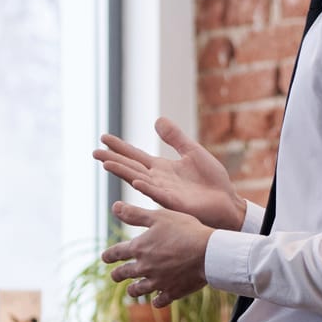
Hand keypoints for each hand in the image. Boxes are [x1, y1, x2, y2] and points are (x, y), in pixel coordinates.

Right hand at [94, 118, 247, 231]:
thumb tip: (157, 119)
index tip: (103, 138)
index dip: (120, 147)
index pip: (135, 155)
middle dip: (112, 159)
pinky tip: (137, 181)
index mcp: (161, 168)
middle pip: (131, 167)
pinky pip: (159, 194)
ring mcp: (164, 192)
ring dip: (123, 173)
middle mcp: (157, 180)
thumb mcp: (192, 151)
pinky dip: (148, 188)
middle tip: (94, 152)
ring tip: (107, 164)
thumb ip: (175, 138)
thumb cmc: (211, 181)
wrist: (227, 202)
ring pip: (139, 180)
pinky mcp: (176, 202)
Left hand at [102, 202, 214, 307]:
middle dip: (117, 275)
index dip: (109, 255)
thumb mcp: (159, 217)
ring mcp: (157, 282)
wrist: (209, 253)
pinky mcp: (172, 292)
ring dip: (133, 290)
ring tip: (132, 290)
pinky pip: (159, 301)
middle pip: (123, 274)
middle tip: (115, 276)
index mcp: (138, 248)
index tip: (105, 258)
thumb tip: (114, 206)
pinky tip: (156, 299)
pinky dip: (156, 300)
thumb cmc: (185, 231)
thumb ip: (135, 214)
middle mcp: (144, 268)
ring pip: (138, 291)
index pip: (116, 253)